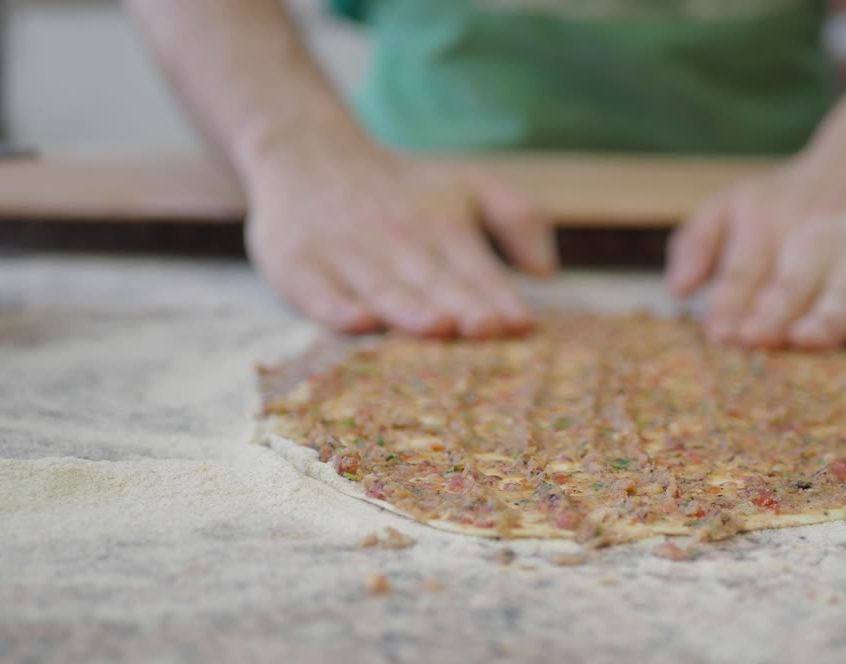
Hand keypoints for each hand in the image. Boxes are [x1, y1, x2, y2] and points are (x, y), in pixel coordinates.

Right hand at [245, 137, 555, 336]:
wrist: (310, 152)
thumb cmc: (407, 188)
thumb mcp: (470, 185)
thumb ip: (518, 218)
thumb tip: (547, 273)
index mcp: (442, 222)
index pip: (474, 267)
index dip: (497, 296)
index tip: (521, 323)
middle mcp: (395, 237)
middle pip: (432, 280)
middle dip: (460, 305)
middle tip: (487, 329)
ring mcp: (344, 252)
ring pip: (381, 287)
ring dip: (409, 309)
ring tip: (437, 327)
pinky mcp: (298, 264)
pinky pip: (317, 292)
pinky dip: (336, 308)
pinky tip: (360, 322)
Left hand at [666, 138, 845, 348]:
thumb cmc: (795, 197)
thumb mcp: (737, 201)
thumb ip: (697, 242)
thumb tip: (678, 292)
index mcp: (767, 224)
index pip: (744, 270)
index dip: (731, 302)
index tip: (719, 332)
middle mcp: (816, 237)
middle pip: (792, 284)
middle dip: (772, 313)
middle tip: (754, 339)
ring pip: (845, 294)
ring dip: (825, 319)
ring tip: (805, 339)